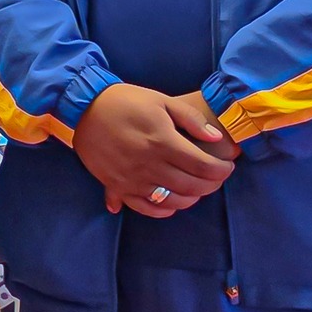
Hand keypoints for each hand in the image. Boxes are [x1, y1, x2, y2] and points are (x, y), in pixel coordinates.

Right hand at [73, 83, 238, 215]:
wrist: (83, 108)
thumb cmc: (125, 101)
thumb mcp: (162, 101)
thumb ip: (191, 120)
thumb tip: (215, 139)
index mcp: (163, 142)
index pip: (204, 166)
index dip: (222, 170)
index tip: (227, 166)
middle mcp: (149, 164)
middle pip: (191, 186)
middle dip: (211, 185)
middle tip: (216, 178)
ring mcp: (132, 178)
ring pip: (171, 201)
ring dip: (190, 199)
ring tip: (196, 188)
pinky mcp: (116, 185)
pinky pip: (143, 207)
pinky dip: (161, 210)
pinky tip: (169, 204)